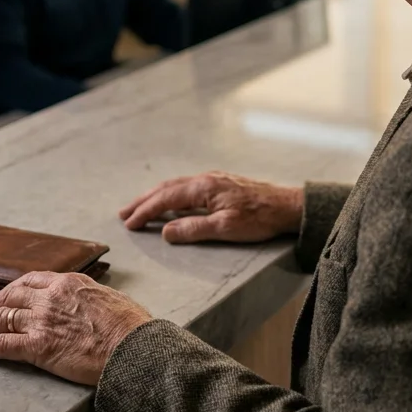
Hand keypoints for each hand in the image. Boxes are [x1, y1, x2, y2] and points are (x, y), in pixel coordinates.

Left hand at [0, 271, 151, 385]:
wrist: (133, 347)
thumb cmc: (131, 327)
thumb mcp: (111, 299)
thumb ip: (89, 298)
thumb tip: (87, 305)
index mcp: (69, 283)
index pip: (31, 281)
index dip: (11, 289)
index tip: (3, 296)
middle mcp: (50, 297)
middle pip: (10, 297)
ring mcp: (42, 321)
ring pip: (1, 319)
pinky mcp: (38, 347)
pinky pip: (3, 345)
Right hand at [119, 171, 302, 243]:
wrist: (287, 206)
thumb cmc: (259, 218)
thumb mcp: (226, 229)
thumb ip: (194, 229)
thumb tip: (166, 232)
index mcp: (203, 188)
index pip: (166, 200)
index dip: (145, 212)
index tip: (129, 223)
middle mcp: (205, 179)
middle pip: (166, 189)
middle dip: (143, 201)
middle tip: (124, 214)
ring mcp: (213, 180)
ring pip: (176, 186)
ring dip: (156, 197)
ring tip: (140, 207)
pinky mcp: (221, 184)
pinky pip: (187, 187)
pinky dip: (171, 195)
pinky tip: (171, 202)